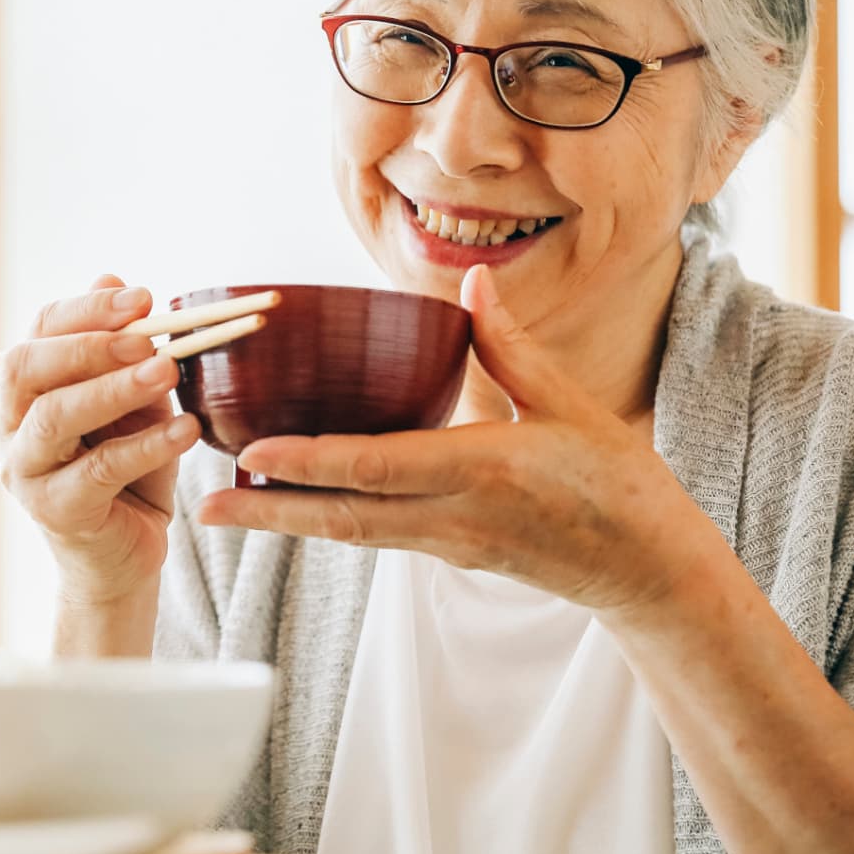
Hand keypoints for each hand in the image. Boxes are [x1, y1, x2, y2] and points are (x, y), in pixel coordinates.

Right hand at [0, 274, 200, 606]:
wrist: (124, 556)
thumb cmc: (127, 470)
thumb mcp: (131, 400)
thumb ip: (122, 349)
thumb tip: (112, 276)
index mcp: (19, 391)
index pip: (38, 332)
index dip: (87, 309)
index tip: (144, 297)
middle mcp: (5, 428)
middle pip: (27, 368)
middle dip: (89, 343)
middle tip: (149, 334)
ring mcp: (22, 472)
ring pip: (55, 417)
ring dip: (114, 388)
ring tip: (168, 371)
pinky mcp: (54, 511)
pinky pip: (98, 470)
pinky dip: (146, 445)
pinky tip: (185, 429)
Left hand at [193, 265, 721, 617]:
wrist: (650, 572)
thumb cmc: (619, 485)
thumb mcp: (570, 406)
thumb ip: (510, 346)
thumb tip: (470, 282)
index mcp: (483, 472)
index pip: (380, 469)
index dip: (312, 464)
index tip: (255, 455)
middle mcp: (453, 517)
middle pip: (343, 518)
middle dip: (269, 514)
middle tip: (203, 507)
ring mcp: (447, 545)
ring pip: (352, 534)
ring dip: (287, 522)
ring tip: (226, 507)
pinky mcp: (449, 555)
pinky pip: (376, 536)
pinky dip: (329, 520)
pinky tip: (293, 505)